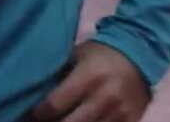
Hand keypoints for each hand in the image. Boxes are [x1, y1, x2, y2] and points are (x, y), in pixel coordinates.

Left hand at [32, 42, 149, 121]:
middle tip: (44, 120)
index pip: (55, 104)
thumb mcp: (75, 57)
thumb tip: (32, 92)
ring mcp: (120, 112)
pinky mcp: (131, 120)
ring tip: (60, 119)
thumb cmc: (99, 54)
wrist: (140, 54)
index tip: (30, 114)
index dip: (38, 113)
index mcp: (88, 77)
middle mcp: (105, 97)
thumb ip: (58, 75)